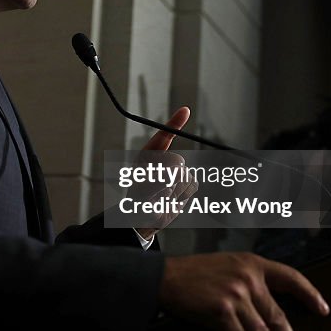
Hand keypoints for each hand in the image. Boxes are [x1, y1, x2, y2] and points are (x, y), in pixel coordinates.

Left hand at [131, 107, 197, 239]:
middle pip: (177, 161)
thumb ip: (157, 180)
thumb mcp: (141, 191)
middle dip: (168, 178)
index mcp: (147, 157)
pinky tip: (172, 200)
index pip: (163, 136)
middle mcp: (161, 161)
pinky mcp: (186, 183)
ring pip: (185, 175)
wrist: (144, 220)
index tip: (186, 110)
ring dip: (175, 190)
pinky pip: (192, 185)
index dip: (175, 122)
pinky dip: (183, 195)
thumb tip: (177, 171)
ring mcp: (175, 171)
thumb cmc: (137, 203)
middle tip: (157, 192)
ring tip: (162, 198)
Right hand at [159, 252, 328, 330]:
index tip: (322, 310)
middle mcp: (248, 278)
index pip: (290, 277)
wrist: (164, 276)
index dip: (309, 294)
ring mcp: (236, 295)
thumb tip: (268, 309)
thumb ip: (249, 279)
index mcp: (252, 263)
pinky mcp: (221, 311)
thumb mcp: (227, 265)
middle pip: (277, 316)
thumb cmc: (192, 272)